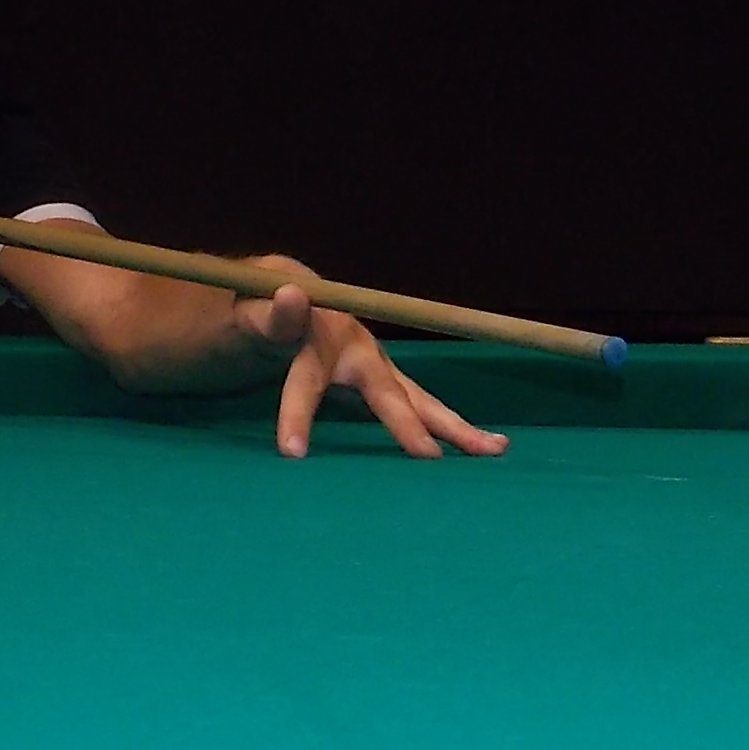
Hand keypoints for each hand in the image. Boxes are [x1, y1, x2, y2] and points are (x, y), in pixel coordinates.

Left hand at [235, 270, 507, 460]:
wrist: (284, 291)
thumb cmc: (260, 310)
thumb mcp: (252, 311)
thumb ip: (269, 313)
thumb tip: (293, 294)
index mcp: (323, 336)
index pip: (309, 379)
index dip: (299, 414)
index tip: (292, 452)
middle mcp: (361, 351)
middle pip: (392, 392)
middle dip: (412, 425)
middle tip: (430, 457)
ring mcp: (378, 367)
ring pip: (420, 401)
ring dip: (456, 427)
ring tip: (496, 448)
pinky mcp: (384, 381)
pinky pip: (418, 407)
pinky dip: (449, 429)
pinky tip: (487, 446)